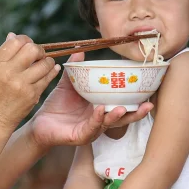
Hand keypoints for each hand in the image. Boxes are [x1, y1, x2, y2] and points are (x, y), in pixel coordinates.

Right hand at [0, 33, 60, 130]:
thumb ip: (2, 53)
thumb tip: (13, 36)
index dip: (24, 39)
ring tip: (44, 62)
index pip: (16, 42)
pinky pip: (48, 78)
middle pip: (32, 50)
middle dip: (38, 49)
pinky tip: (52, 68)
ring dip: (47, 60)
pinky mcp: (32, 95)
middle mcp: (9, 73)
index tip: (26, 43)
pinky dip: (52, 71)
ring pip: (44, 63)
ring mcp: (22, 85)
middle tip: (37, 53)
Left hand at [30, 52, 152, 147]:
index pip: (122, 104)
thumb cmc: (56, 106)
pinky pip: (91, 128)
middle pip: (122, 118)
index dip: (135, 100)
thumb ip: (76, 70)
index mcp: (100, 108)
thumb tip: (80, 51)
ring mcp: (91, 130)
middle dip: (136, 113)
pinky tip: (99, 110)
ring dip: (117, 117)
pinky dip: (96, 119)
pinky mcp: (80, 136)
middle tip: (148, 105)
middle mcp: (99, 120)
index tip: (148, 91)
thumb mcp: (68, 85)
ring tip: (124, 108)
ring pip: (109, 124)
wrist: (39, 123)